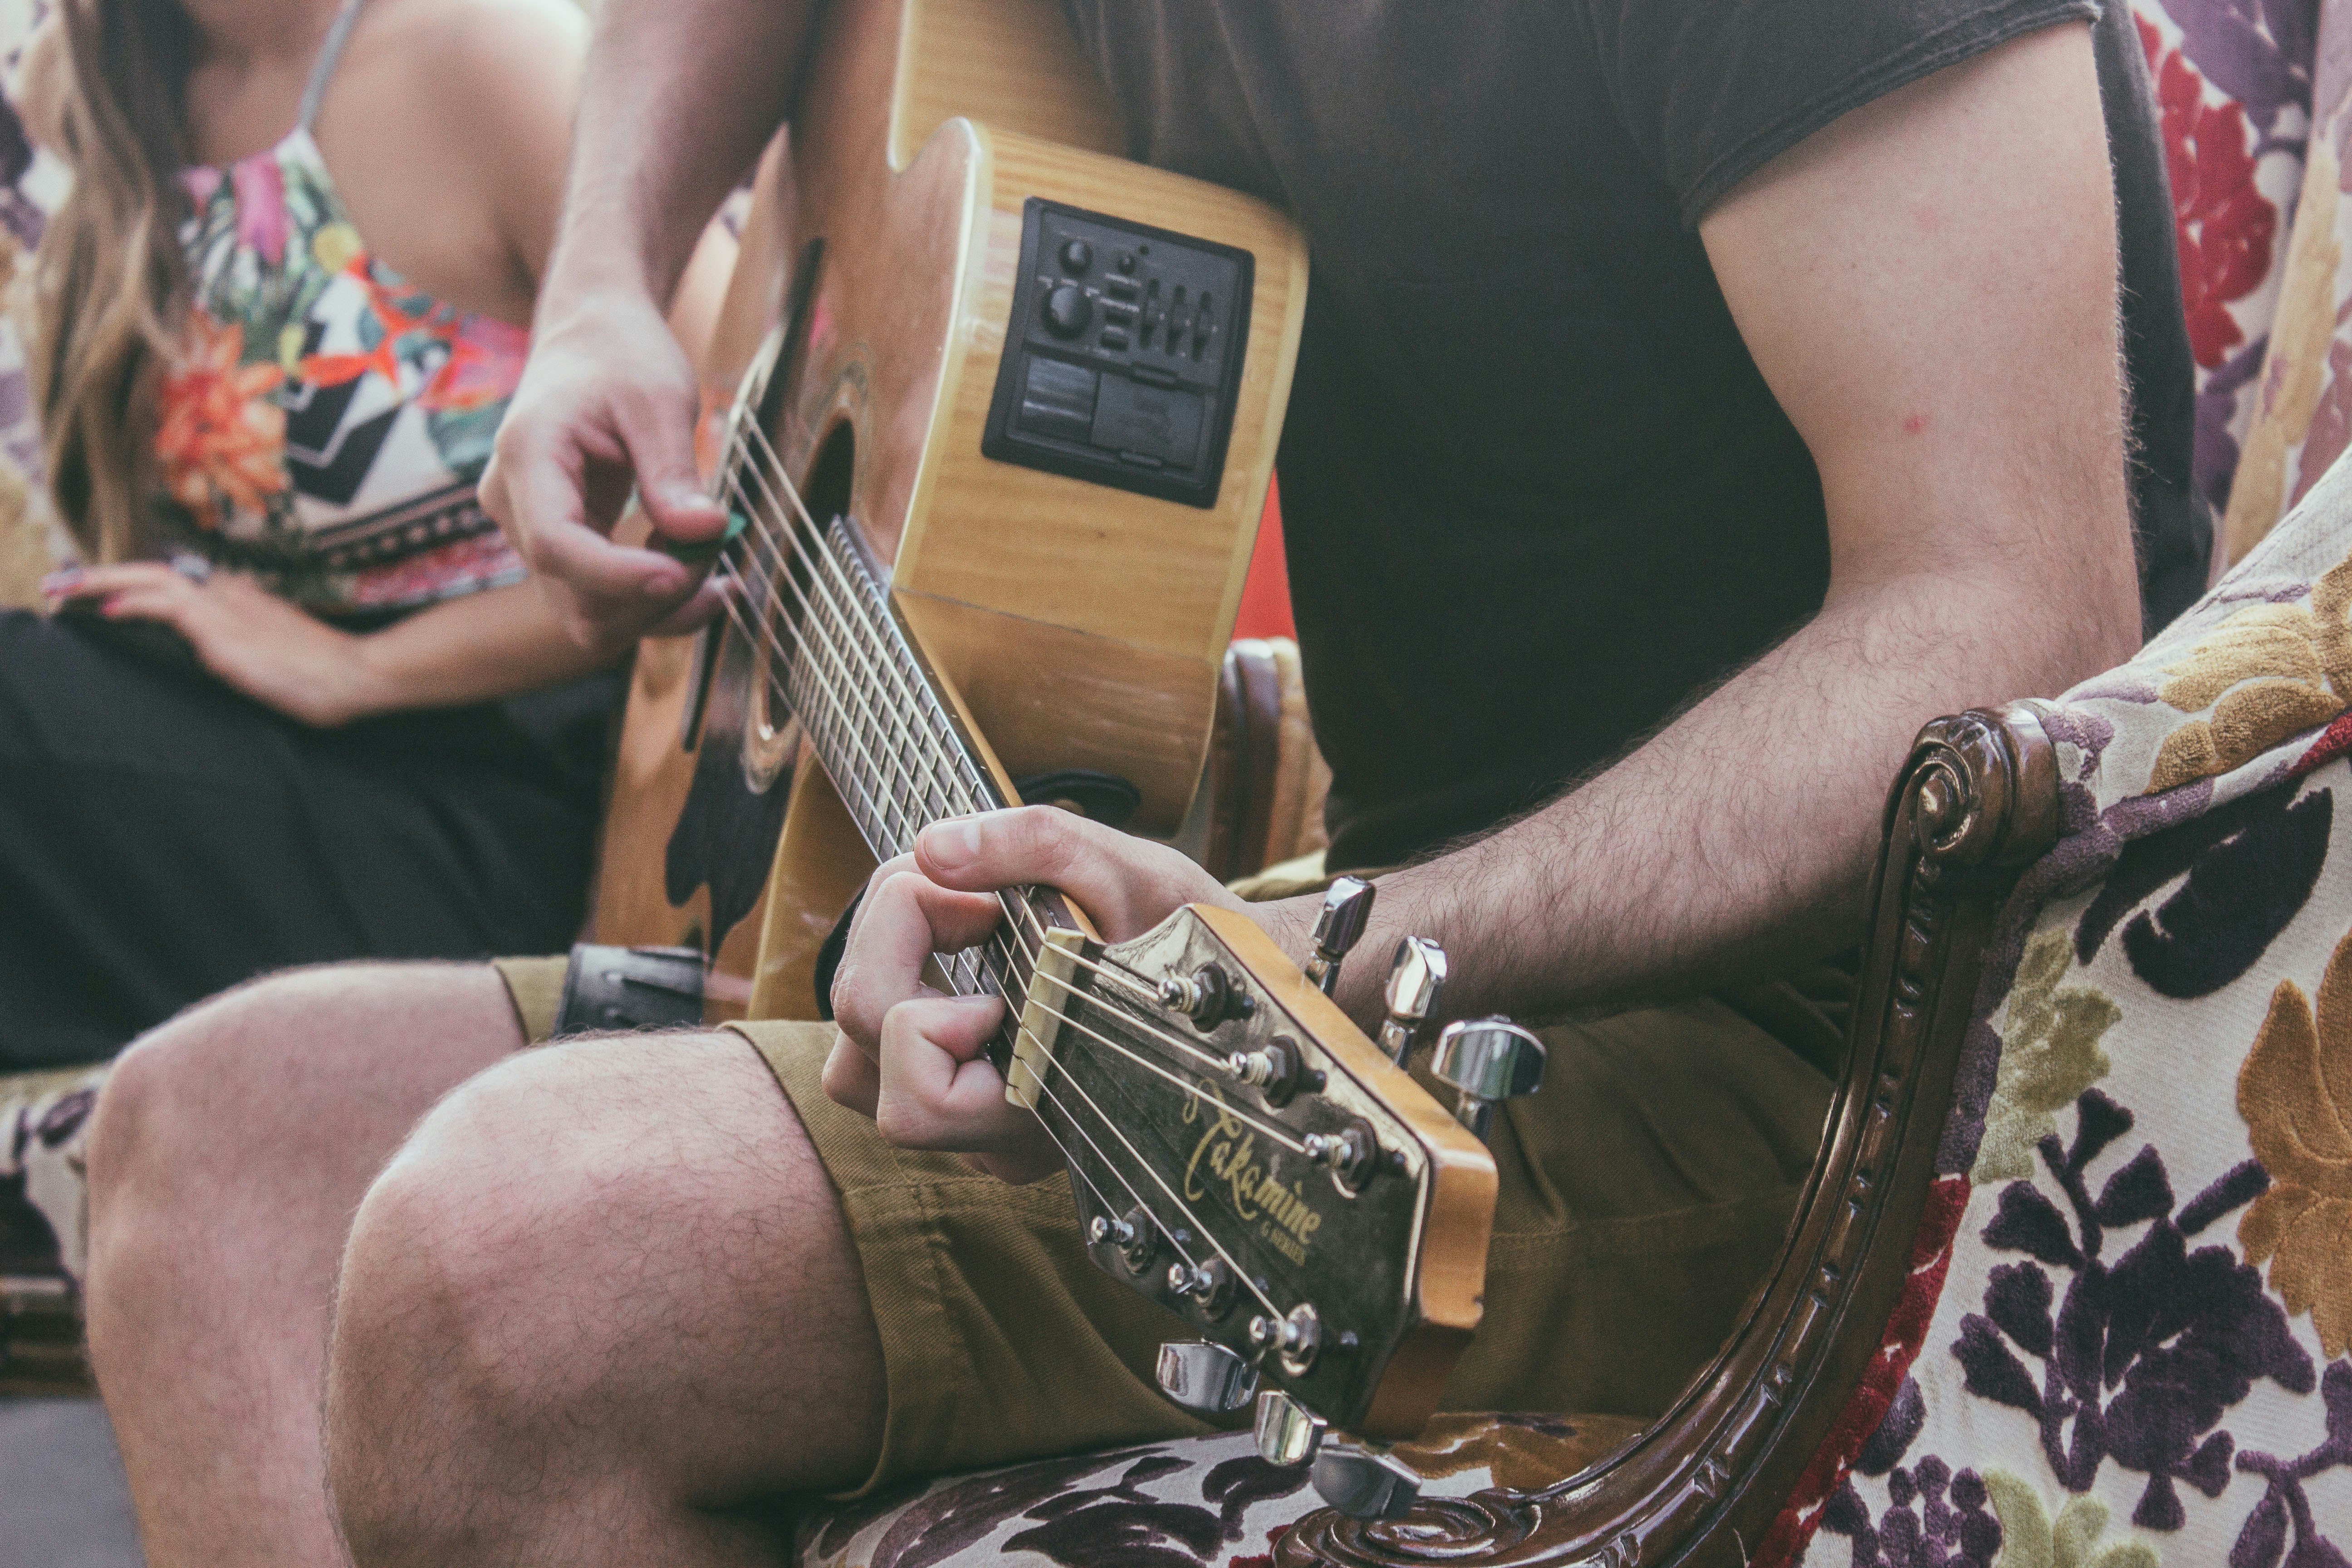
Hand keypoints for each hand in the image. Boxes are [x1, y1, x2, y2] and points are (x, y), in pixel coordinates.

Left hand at [46, 564, 377, 726]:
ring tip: (64, 588)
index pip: (175, 582)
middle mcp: (227, 594)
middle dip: (102, 575)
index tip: (97, 592)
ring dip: (102, 582)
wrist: (356, 674)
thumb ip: (243, 642)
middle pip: (154, 573)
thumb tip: (216, 647)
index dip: (133, 583)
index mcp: (239, 599)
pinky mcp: (223, 631)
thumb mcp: (275, 651)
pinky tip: (106, 610)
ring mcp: (224, 609)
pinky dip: (134, 603)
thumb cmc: (324, 674)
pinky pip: (167, 607)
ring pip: (151, 581)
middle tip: (60, 583)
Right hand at [479, 279, 730, 655]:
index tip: (683, 573)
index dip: (619, 576)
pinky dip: (654, 604)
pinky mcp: (560, 547)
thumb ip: (675, 470)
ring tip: (717, 568)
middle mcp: (513, 504)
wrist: (590, 337)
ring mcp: (531, 532)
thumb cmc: (622, 355)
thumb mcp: (660, 399)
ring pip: (589, 616)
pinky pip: (601, 601)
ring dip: (659, 610)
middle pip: (575, 599)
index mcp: (528, 455)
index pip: (557, 545)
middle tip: (718, 553)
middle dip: (654, 598)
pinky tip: (704, 580)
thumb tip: (705, 532)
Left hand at [822, 806, 1248, 1182]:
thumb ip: (1033, 846)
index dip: (927, 1004)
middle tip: (970, 905)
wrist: (1236, 989)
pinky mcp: (963, 1101)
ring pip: (852, 1073)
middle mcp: (1000, 1138)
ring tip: (958, 923)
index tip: (991, 928)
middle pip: (856, 1074)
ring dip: (881, 974)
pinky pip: (876, 1057)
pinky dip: (894, 985)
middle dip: (889, 955)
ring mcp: (976, 1127)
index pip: (916, 1095)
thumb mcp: (1132, 869)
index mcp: (1043, 1100)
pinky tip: (960, 944)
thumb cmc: (1191, 934)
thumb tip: (931, 850)